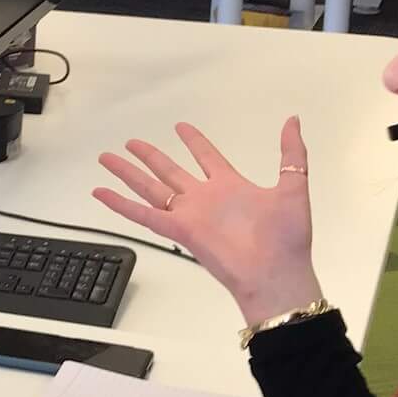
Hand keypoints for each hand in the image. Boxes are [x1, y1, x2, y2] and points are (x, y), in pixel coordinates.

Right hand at [94, 118, 322, 325]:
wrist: (277, 274)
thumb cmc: (288, 239)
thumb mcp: (294, 187)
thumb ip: (292, 154)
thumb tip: (292, 122)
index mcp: (231, 187)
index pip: (206, 157)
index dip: (194, 141)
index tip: (180, 127)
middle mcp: (205, 199)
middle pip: (169, 171)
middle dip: (150, 156)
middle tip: (131, 142)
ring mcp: (190, 215)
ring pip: (150, 188)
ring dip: (128, 174)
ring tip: (108, 159)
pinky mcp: (180, 231)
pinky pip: (144, 215)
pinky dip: (121, 205)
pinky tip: (103, 193)